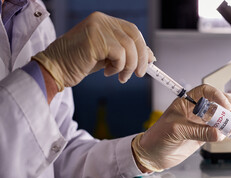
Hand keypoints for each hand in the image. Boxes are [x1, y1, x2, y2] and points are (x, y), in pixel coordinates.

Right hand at [32, 12, 154, 90]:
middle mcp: (101, 20)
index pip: (132, 31)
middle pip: (134, 36)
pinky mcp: (95, 39)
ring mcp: (98, 28)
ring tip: (120, 76)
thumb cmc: (78, 63)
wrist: (55, 69)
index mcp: (104, 21)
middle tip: (140, 74)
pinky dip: (118, 67)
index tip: (149, 61)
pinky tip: (107, 72)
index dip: (143, 47)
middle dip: (141, 57)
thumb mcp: (107, 56)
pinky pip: (120, 54)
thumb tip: (149, 57)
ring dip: (129, 67)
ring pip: (129, 47)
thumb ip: (126, 53)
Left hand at [132, 84, 230, 171]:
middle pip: (217, 102)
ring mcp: (199, 123)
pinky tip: (224, 135)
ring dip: (228, 120)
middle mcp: (194, 111)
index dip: (217, 95)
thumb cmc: (157, 137)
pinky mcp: (202, 136)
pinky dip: (224, 133)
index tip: (224, 105)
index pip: (205, 91)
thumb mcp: (176, 130)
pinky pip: (217, 132)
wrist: (152, 155)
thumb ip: (198, 131)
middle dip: (227, 107)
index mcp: (186, 103)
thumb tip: (218, 133)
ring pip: (219, 117)